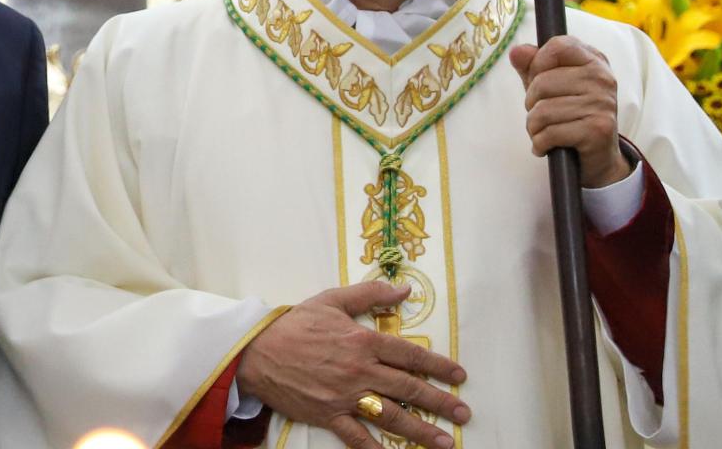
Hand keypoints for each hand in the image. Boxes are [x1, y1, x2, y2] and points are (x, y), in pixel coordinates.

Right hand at [237, 282, 469, 448]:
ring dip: (420, 430)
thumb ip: (370, 293)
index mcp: (363, 341)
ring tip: (445, 441)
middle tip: (463, 413)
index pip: (409, 355)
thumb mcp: (332, 300)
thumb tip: (404, 288)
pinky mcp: (329, 415)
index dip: (438, 366)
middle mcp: (359, 371)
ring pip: (391, 415)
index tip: (459, 376)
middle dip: (440, 402)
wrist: (257, 351)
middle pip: (408, 389)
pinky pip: (356, 437)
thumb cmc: (295, 324)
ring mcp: (345, 396)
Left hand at [508, 35, 629, 188]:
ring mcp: (602, 104)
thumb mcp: (550, 87)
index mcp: (594, 61)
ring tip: (544, 133)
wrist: (598, 159)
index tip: (539, 82)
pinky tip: (547, 147)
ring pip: (542, 111)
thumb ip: (532, 66)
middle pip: (542, 82)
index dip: (537, 65)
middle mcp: (602, 78)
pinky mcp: (597, 130)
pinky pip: (549, 133)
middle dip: (531, 104)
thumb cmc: (570, 116)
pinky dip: (540, 144)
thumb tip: (515, 51)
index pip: (558, 46)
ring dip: (534, 128)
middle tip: (543, 116)